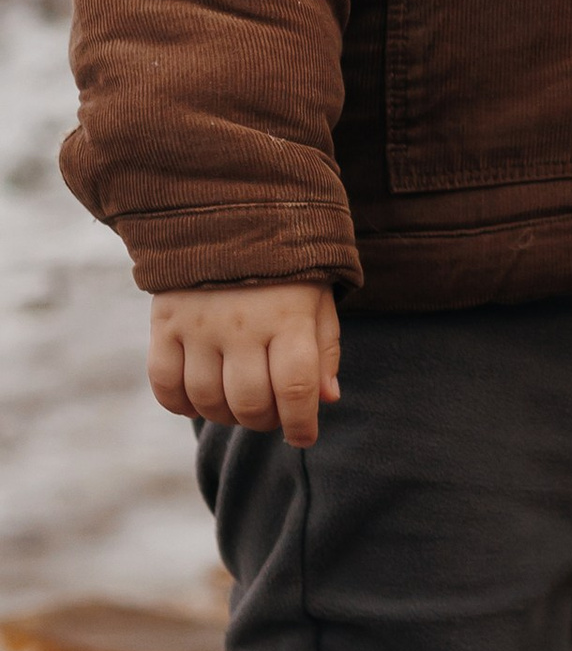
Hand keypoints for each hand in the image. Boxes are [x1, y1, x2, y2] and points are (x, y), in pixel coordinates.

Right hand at [149, 280, 341, 446]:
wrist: (227, 214)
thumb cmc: (285, 268)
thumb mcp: (317, 300)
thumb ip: (325, 350)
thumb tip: (327, 400)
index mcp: (290, 316)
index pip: (296, 389)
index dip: (301, 424)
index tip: (303, 437)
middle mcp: (243, 323)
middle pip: (249, 402)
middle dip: (264, 421)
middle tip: (270, 414)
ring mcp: (199, 324)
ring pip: (207, 399)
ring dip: (225, 415)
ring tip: (237, 403)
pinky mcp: (165, 322)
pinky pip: (164, 383)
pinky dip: (180, 404)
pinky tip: (198, 399)